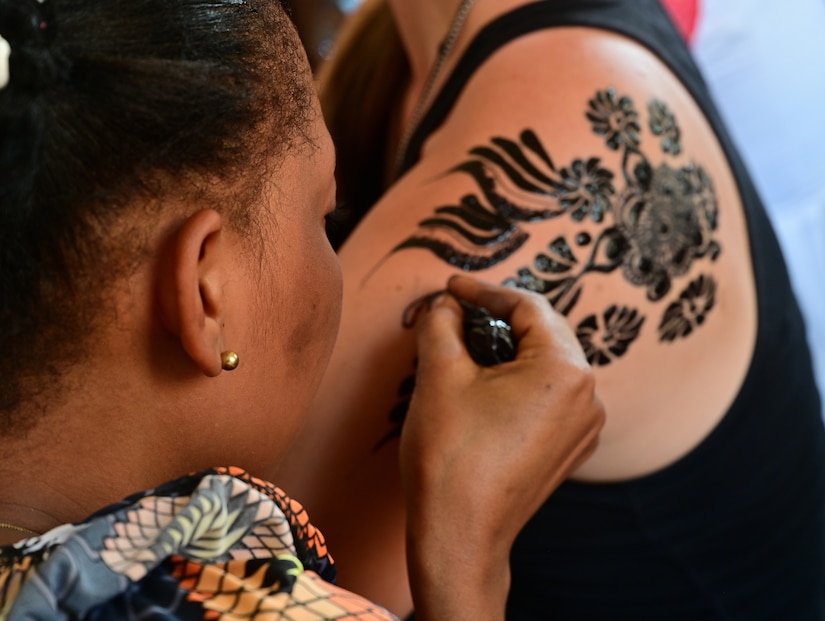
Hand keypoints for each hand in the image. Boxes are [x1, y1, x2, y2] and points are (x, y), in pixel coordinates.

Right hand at [400, 275, 604, 619]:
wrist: (460, 535)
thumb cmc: (451, 455)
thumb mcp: (439, 374)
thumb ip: (441, 323)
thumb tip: (445, 305)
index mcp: (565, 369)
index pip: (527, 307)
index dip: (484, 291)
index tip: (452, 287)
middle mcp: (588, 396)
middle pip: (543, 333)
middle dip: (497, 319)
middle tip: (456, 313)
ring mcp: (584, 427)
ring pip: (546, 364)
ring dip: (508, 350)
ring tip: (466, 348)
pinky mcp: (570, 449)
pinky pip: (549, 396)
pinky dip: (519, 381)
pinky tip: (485, 386)